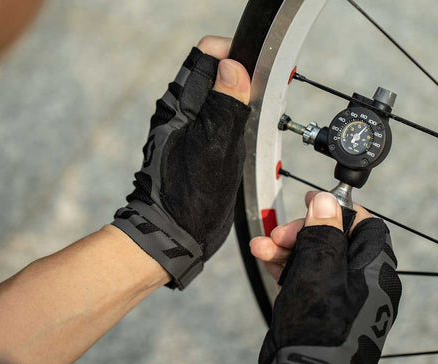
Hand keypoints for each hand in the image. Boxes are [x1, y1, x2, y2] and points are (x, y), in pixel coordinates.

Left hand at [113, 36, 250, 289]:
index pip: (207, 55)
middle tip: (264, 100)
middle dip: (242, 79)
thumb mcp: (214, 150)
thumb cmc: (189, 198)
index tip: (258, 71)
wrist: (173, 235)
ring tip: (257, 122)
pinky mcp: (197, 145)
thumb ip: (225, 106)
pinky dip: (237, 124)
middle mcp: (182, 111)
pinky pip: (219, 121)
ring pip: (219, 98)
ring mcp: (189, 128)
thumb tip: (233, 66)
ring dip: (241, 103)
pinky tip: (247, 139)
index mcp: (181, 105)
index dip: (234, 55)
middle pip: (215, 74)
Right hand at [254, 192, 401, 363]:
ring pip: (314, 257)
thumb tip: (327, 200)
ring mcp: (338, 295)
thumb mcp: (319, 271)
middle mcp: (359, 281)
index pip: (364, 224)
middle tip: (280, 234)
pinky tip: (265, 257)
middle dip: (302, 232)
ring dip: (286, 247)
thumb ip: (324, 232)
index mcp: (373, 270)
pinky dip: (284, 265)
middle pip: (333, 239)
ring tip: (261, 246)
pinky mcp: (318, 307)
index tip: (312, 201)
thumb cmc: (321, 331)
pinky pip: (304, 276)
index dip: (336, 209)